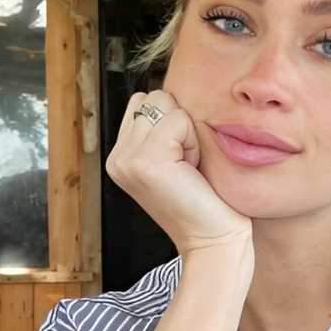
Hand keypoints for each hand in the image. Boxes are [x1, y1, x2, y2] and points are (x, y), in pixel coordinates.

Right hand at [105, 91, 252, 257]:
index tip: (181, 161)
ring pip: (167, 105)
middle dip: (180, 124)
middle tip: (187, 166)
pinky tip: (191, 171)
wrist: (214, 240)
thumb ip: (162, 129)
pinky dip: (192, 141)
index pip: (146, 100)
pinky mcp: (144, 162)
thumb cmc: (206, 199)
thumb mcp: (176, 158)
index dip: (174, 123)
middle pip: (155, 96)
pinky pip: (179, 120)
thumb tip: (171, 90)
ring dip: (187, 132)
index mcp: (120, 156)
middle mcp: (116, 157)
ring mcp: (126, 159)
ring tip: (189, 168)